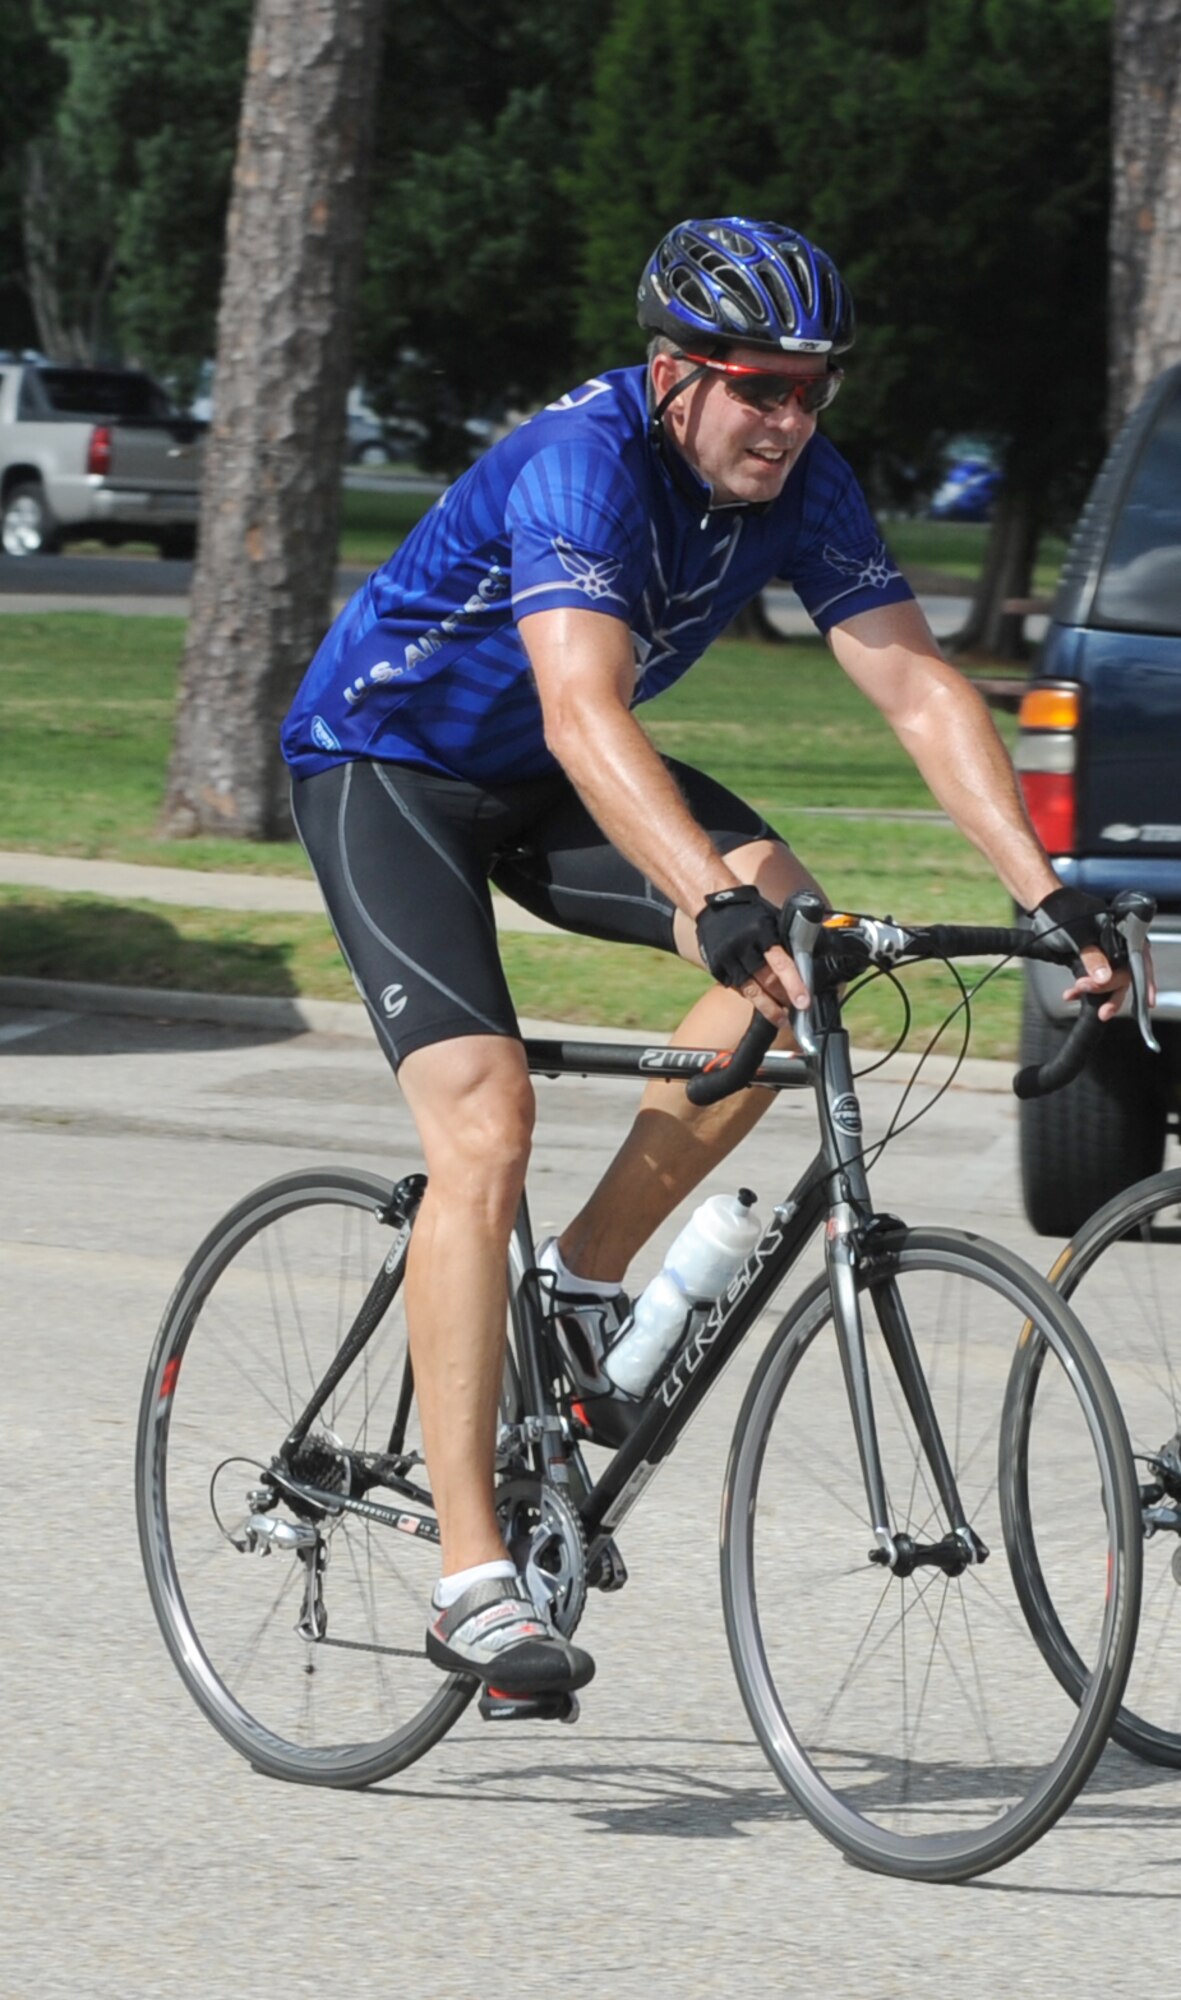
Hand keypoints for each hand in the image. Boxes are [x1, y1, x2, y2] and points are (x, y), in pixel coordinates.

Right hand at [695, 886, 809, 1021]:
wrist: (712, 905)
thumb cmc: (749, 912)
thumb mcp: (772, 918)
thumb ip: (787, 938)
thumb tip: (813, 954)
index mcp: (761, 932)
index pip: (781, 963)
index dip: (794, 984)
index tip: (803, 1002)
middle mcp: (743, 947)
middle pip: (766, 982)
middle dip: (784, 999)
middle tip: (798, 1011)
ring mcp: (728, 959)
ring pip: (751, 991)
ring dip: (769, 1008)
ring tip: (782, 1019)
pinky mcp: (717, 968)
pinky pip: (738, 989)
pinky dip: (752, 999)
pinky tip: (762, 1005)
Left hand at [1034, 886, 1149, 1021]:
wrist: (1043, 909)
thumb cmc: (1062, 914)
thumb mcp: (1077, 935)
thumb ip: (1092, 956)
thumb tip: (1105, 978)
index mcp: (1121, 933)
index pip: (1138, 960)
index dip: (1144, 982)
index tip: (1142, 1001)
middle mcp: (1117, 945)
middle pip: (1124, 974)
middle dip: (1110, 990)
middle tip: (1089, 992)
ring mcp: (1104, 954)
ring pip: (1109, 981)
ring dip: (1097, 994)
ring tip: (1076, 994)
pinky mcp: (1090, 962)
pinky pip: (1093, 981)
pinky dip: (1082, 990)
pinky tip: (1069, 994)